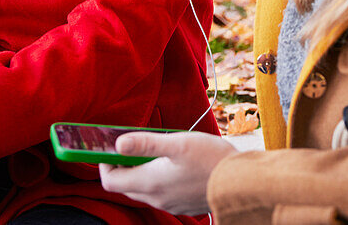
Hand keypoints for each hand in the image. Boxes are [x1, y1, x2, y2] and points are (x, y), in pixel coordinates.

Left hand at [98, 131, 236, 215]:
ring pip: (142, 189)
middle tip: (132, 145)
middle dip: (122, 166)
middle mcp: (156, 197)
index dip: (105, 163)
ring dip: (140, 171)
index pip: (110, 181)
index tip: (111, 147)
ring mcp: (169, 202)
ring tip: (155, 151)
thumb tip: (118, 143)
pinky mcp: (181, 203)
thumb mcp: (177, 143)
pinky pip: (159, 192)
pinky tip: (171, 163)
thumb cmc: (211, 159)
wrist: (242, 181)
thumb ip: (145, 143)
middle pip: (124, 185)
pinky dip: (156, 178)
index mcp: (150, 182)